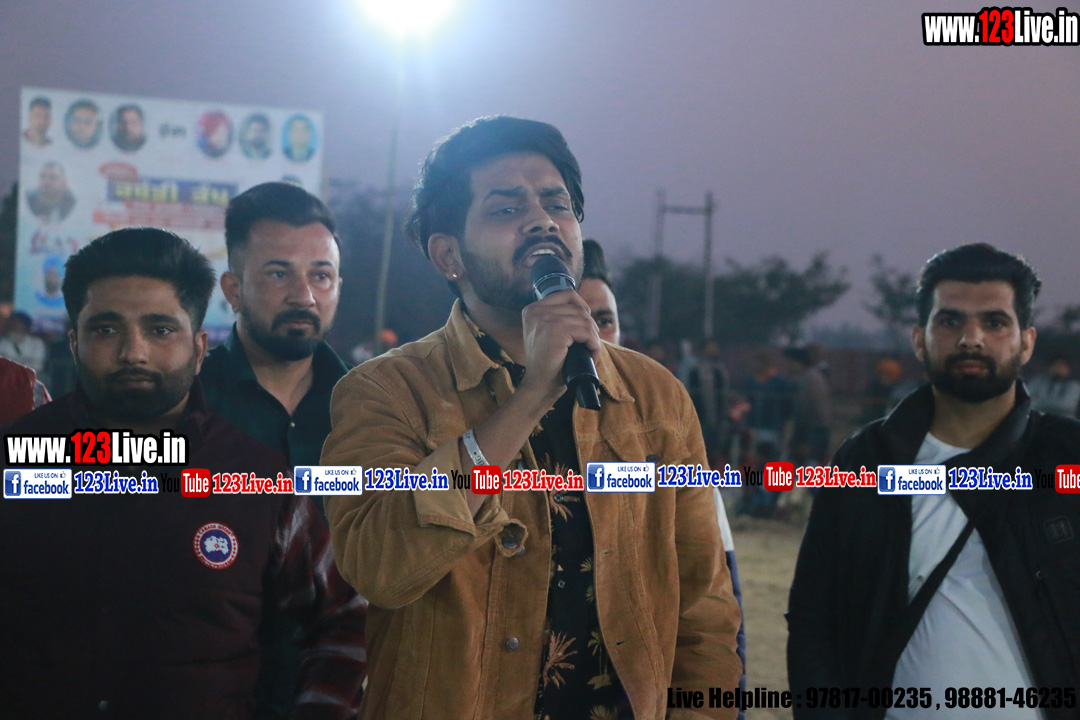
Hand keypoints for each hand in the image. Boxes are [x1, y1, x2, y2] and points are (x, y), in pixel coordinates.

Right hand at [518, 289, 600, 403]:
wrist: (539, 387)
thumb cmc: (547, 364)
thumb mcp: (547, 335)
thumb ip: (558, 318)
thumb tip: (587, 309)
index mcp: (531, 309)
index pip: (567, 294)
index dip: (582, 308)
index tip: (585, 327)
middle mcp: (536, 311)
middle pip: (578, 308)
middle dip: (590, 328)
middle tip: (589, 346)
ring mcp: (545, 320)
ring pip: (585, 320)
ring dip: (593, 338)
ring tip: (590, 352)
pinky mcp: (556, 331)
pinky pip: (587, 332)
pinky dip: (594, 345)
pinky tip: (591, 356)